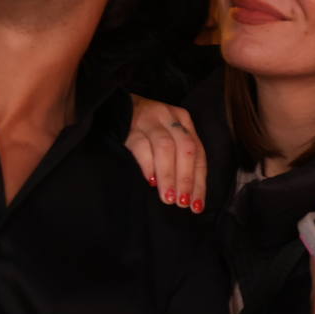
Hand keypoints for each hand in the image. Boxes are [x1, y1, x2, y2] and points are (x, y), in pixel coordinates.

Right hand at [126, 96, 207, 212]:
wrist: (116, 108)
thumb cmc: (147, 129)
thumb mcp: (168, 136)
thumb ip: (178, 158)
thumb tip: (187, 194)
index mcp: (184, 121)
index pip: (197, 153)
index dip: (198, 181)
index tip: (196, 205)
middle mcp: (170, 117)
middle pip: (185, 148)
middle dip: (185, 179)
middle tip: (181, 203)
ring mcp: (149, 119)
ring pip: (165, 147)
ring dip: (168, 175)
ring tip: (167, 197)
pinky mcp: (129, 124)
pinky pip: (141, 146)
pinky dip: (148, 165)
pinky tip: (151, 181)